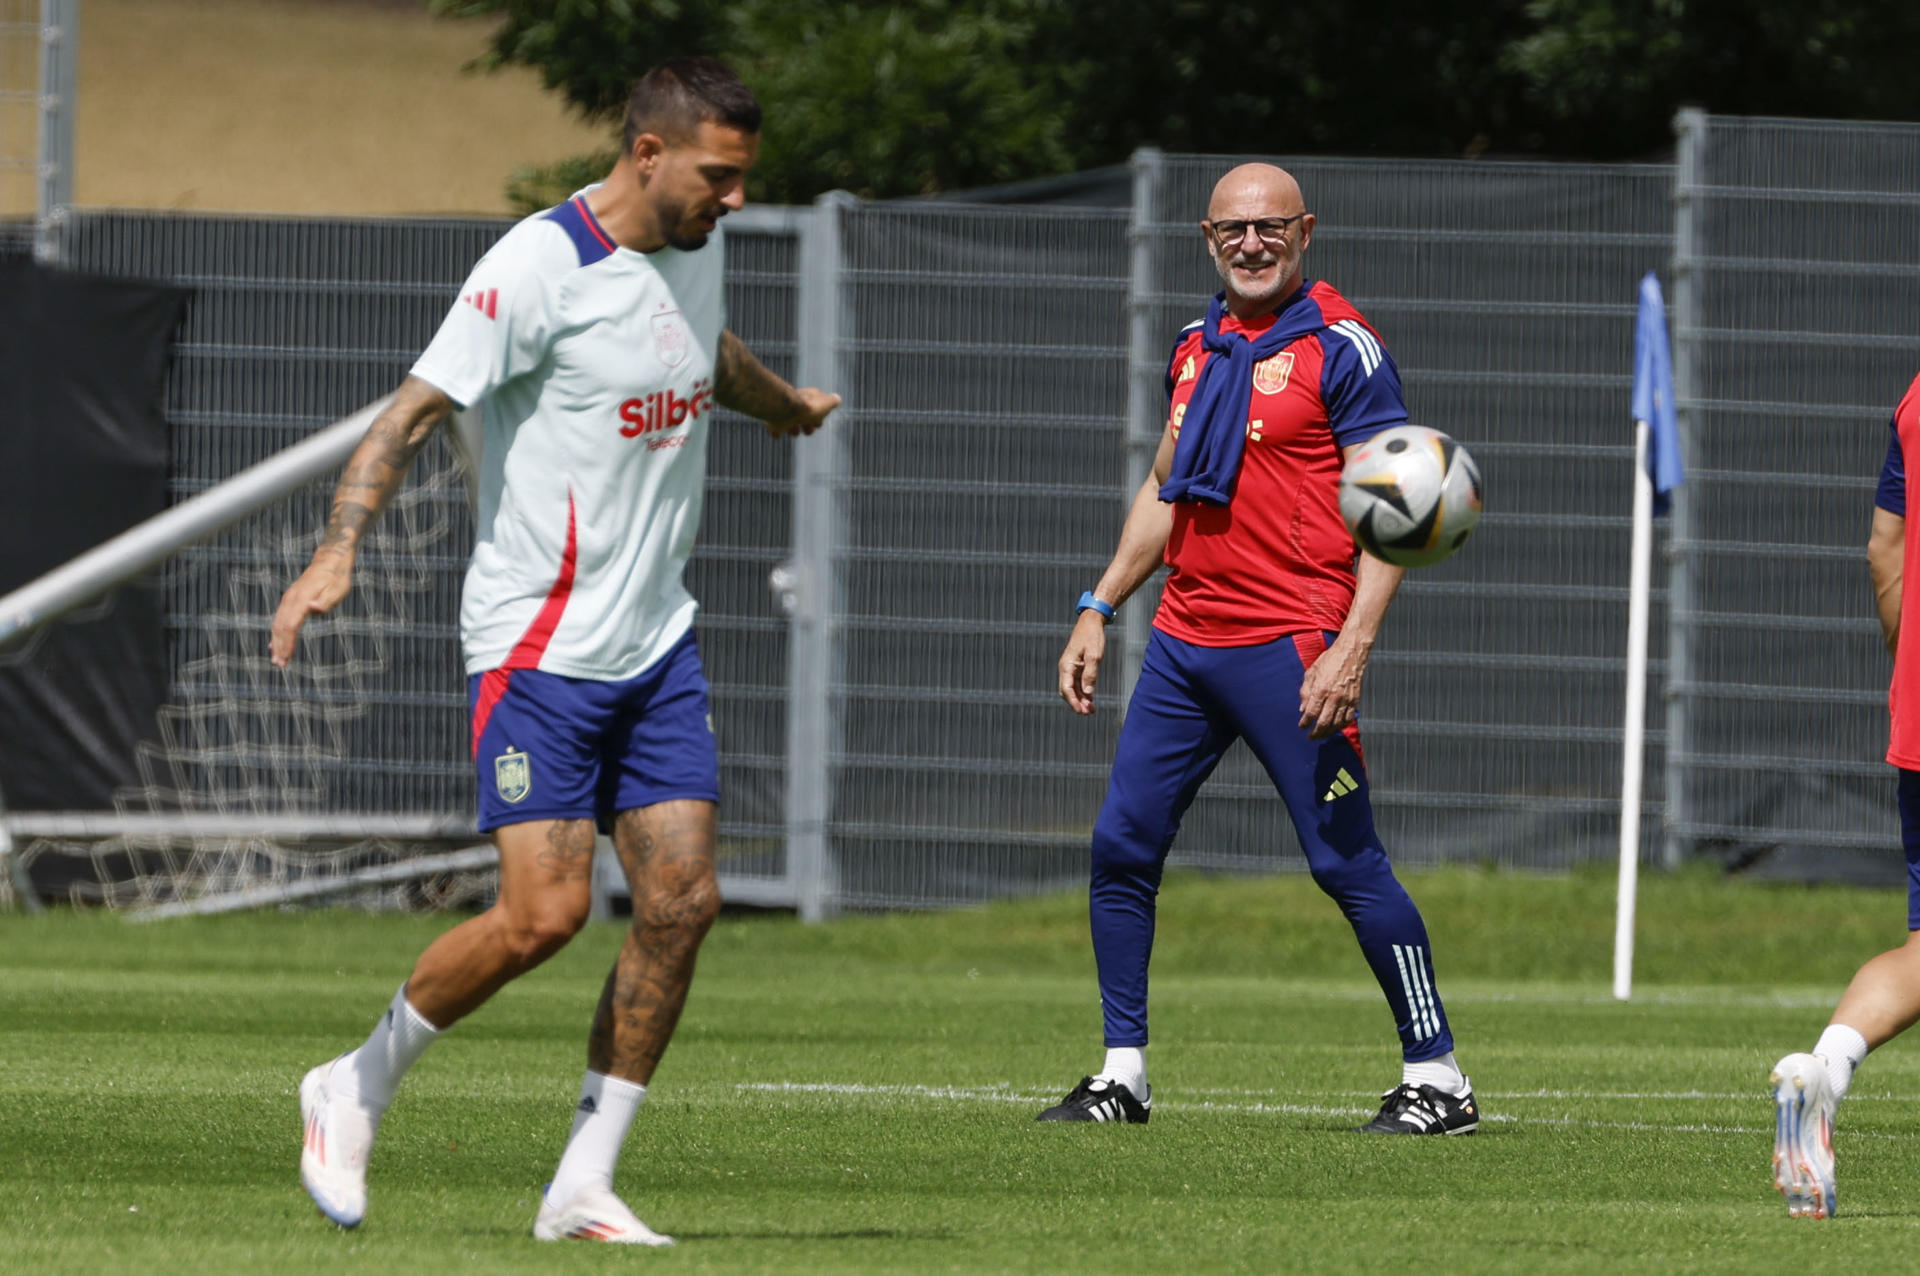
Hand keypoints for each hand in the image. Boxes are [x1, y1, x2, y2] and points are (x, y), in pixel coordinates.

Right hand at [269, 551, 352, 667]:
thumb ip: (326, 601)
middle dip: (279, 646)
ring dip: (276, 642)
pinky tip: (274, 644)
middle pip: (281, 627)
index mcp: (302, 599)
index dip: (287, 643)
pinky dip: (277, 632)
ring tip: (277, 659)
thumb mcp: (338, 589)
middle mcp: (291, 599)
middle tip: (279, 665)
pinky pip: (280, 618)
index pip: (290, 625)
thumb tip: (313, 608)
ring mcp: (289, 599)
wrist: (330, 560)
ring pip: (278, 623)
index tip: (285, 658)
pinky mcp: (290, 599)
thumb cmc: (337, 577)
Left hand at [763, 387, 840, 437]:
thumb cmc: (807, 408)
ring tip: (793, 430)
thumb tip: (837, 398)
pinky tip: (778, 433)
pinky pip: (775, 428)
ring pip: (790, 424)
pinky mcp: (774, 420)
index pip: (816, 408)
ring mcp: (785, 412)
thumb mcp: (825, 404)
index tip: (818, 422)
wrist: (785, 410)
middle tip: (807, 428)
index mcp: (808, 400)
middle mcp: (796, 405)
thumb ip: (832, 402)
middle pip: (804, 417)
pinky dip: (777, 432)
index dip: (819, 417)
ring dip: (793, 430)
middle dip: (807, 426)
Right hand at [1058, 611, 1108, 714]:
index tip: (1081, 711)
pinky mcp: (1077, 666)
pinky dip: (1083, 692)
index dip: (1073, 702)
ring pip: (1073, 688)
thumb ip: (1090, 675)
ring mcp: (1071, 667)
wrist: (1091, 621)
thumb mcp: (1094, 655)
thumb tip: (1087, 693)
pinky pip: (1077, 683)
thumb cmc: (1092, 636)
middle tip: (1088, 713)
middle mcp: (1066, 668)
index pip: (1066, 689)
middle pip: (1067, 691)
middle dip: (1077, 703)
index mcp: (1067, 665)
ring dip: (1081, 699)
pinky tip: (1091, 699)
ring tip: (1091, 710)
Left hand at [1298, 638, 1366, 739]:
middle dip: (1316, 733)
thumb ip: (1305, 692)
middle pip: (1324, 723)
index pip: (1311, 713)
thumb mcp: (1311, 672)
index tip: (1301, 727)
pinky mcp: (1355, 700)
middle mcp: (1334, 697)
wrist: (1351, 653)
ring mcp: (1346, 700)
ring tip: (1321, 735)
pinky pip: (1348, 718)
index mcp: (1321, 689)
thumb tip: (1302, 709)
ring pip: (1337, 724)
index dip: (1305, 723)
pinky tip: (1335, 727)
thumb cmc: (1330, 660)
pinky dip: (1341, 726)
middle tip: (1310, 737)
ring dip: (1328, 732)